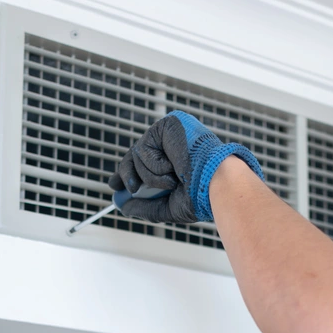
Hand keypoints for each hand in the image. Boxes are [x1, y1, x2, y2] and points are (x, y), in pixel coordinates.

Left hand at [107, 110, 264, 222]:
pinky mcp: (169, 124)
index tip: (115, 184)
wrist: (216, 185)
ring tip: (173, 181)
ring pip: (137, 155)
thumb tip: (121, 206)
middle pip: (135, 155)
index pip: (145, 162)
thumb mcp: (168, 207)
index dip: (127, 172)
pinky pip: (144, 148)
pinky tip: (173, 169)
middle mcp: (173, 144)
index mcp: (177, 159)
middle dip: (127, 174)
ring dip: (150, 177)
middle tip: (132, 188)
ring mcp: (170, 133)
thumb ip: (145, 207)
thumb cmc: (201, 196)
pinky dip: (155, 165)